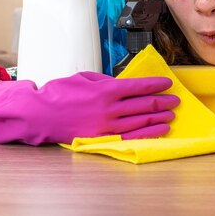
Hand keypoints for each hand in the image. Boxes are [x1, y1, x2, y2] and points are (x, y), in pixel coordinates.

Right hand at [0, 71, 179, 144]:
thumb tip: (123, 86)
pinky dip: (148, 132)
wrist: (40, 113)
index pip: (139, 86)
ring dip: (159, 117)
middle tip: (175, 99)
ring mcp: (108, 124)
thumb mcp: (85, 78)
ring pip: (141, 121)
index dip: (156, 84)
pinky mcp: (103, 137)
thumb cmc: (60, 92)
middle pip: (144, 104)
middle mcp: (111, 108)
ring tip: (171, 114)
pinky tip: (160, 129)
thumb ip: (107, 81)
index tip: (168, 83)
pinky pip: (132, 136)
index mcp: (107, 89)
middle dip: (163, 101)